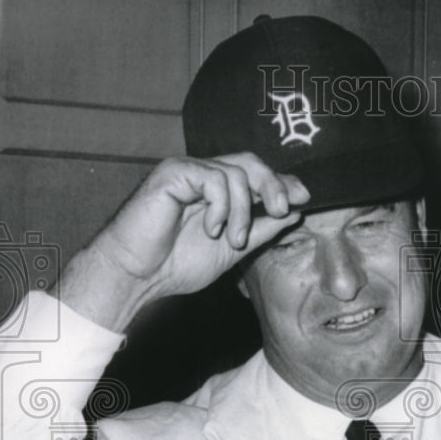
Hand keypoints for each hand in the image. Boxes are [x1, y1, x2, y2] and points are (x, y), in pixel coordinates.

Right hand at [56, 153, 308, 329]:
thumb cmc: (174, 265)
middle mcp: (201, 176)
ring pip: (236, 173)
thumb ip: (260, 229)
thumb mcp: (232, 249)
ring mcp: (186, 172)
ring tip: (232, 239)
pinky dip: (220, 207)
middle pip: (250, 163)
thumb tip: (293, 212)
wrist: (137, 276)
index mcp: (215, 192)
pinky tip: (210, 230)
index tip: (304, 198)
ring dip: (242, 211)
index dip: (282, 183)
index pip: (255, 176)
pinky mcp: (172, 174)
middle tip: (281, 211)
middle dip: (273, 185)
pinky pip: (212, 179)